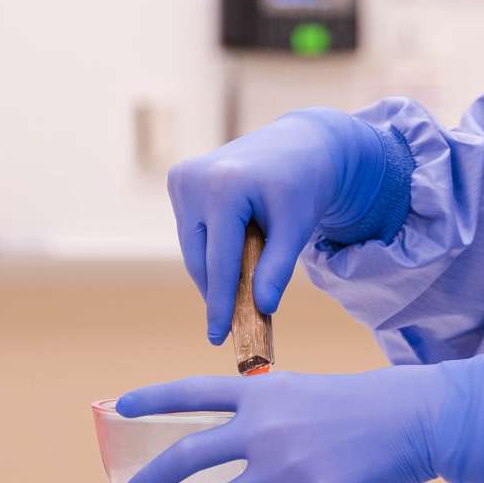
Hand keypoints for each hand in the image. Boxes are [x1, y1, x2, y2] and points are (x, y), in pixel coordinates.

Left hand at [114, 355, 483, 482]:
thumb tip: (242, 427)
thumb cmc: (366, 400)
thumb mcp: (306, 389)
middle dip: (153, 478)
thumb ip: (269, 406)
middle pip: (189, 455)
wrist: (417, 417)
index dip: (152, 398)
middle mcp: (264, 428)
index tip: (120, 404)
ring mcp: (287, 467)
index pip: (191, 391)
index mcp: (261, 394)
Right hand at [167, 110, 389, 343]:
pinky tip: (233, 258)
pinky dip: (211, 250)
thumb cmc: (304, 185)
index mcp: (223, 187)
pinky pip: (192, 232)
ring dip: (214, 271)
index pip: (219, 261)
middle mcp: (193, 179)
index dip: (220, 304)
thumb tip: (263, 308)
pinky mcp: (179, 179)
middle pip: (201, 257)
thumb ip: (278, 267)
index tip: (218, 338)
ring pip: (193, 248)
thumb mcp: (298, 227)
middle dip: (217, 291)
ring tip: (239, 291)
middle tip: (231, 328)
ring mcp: (182, 177)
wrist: (301, 143)